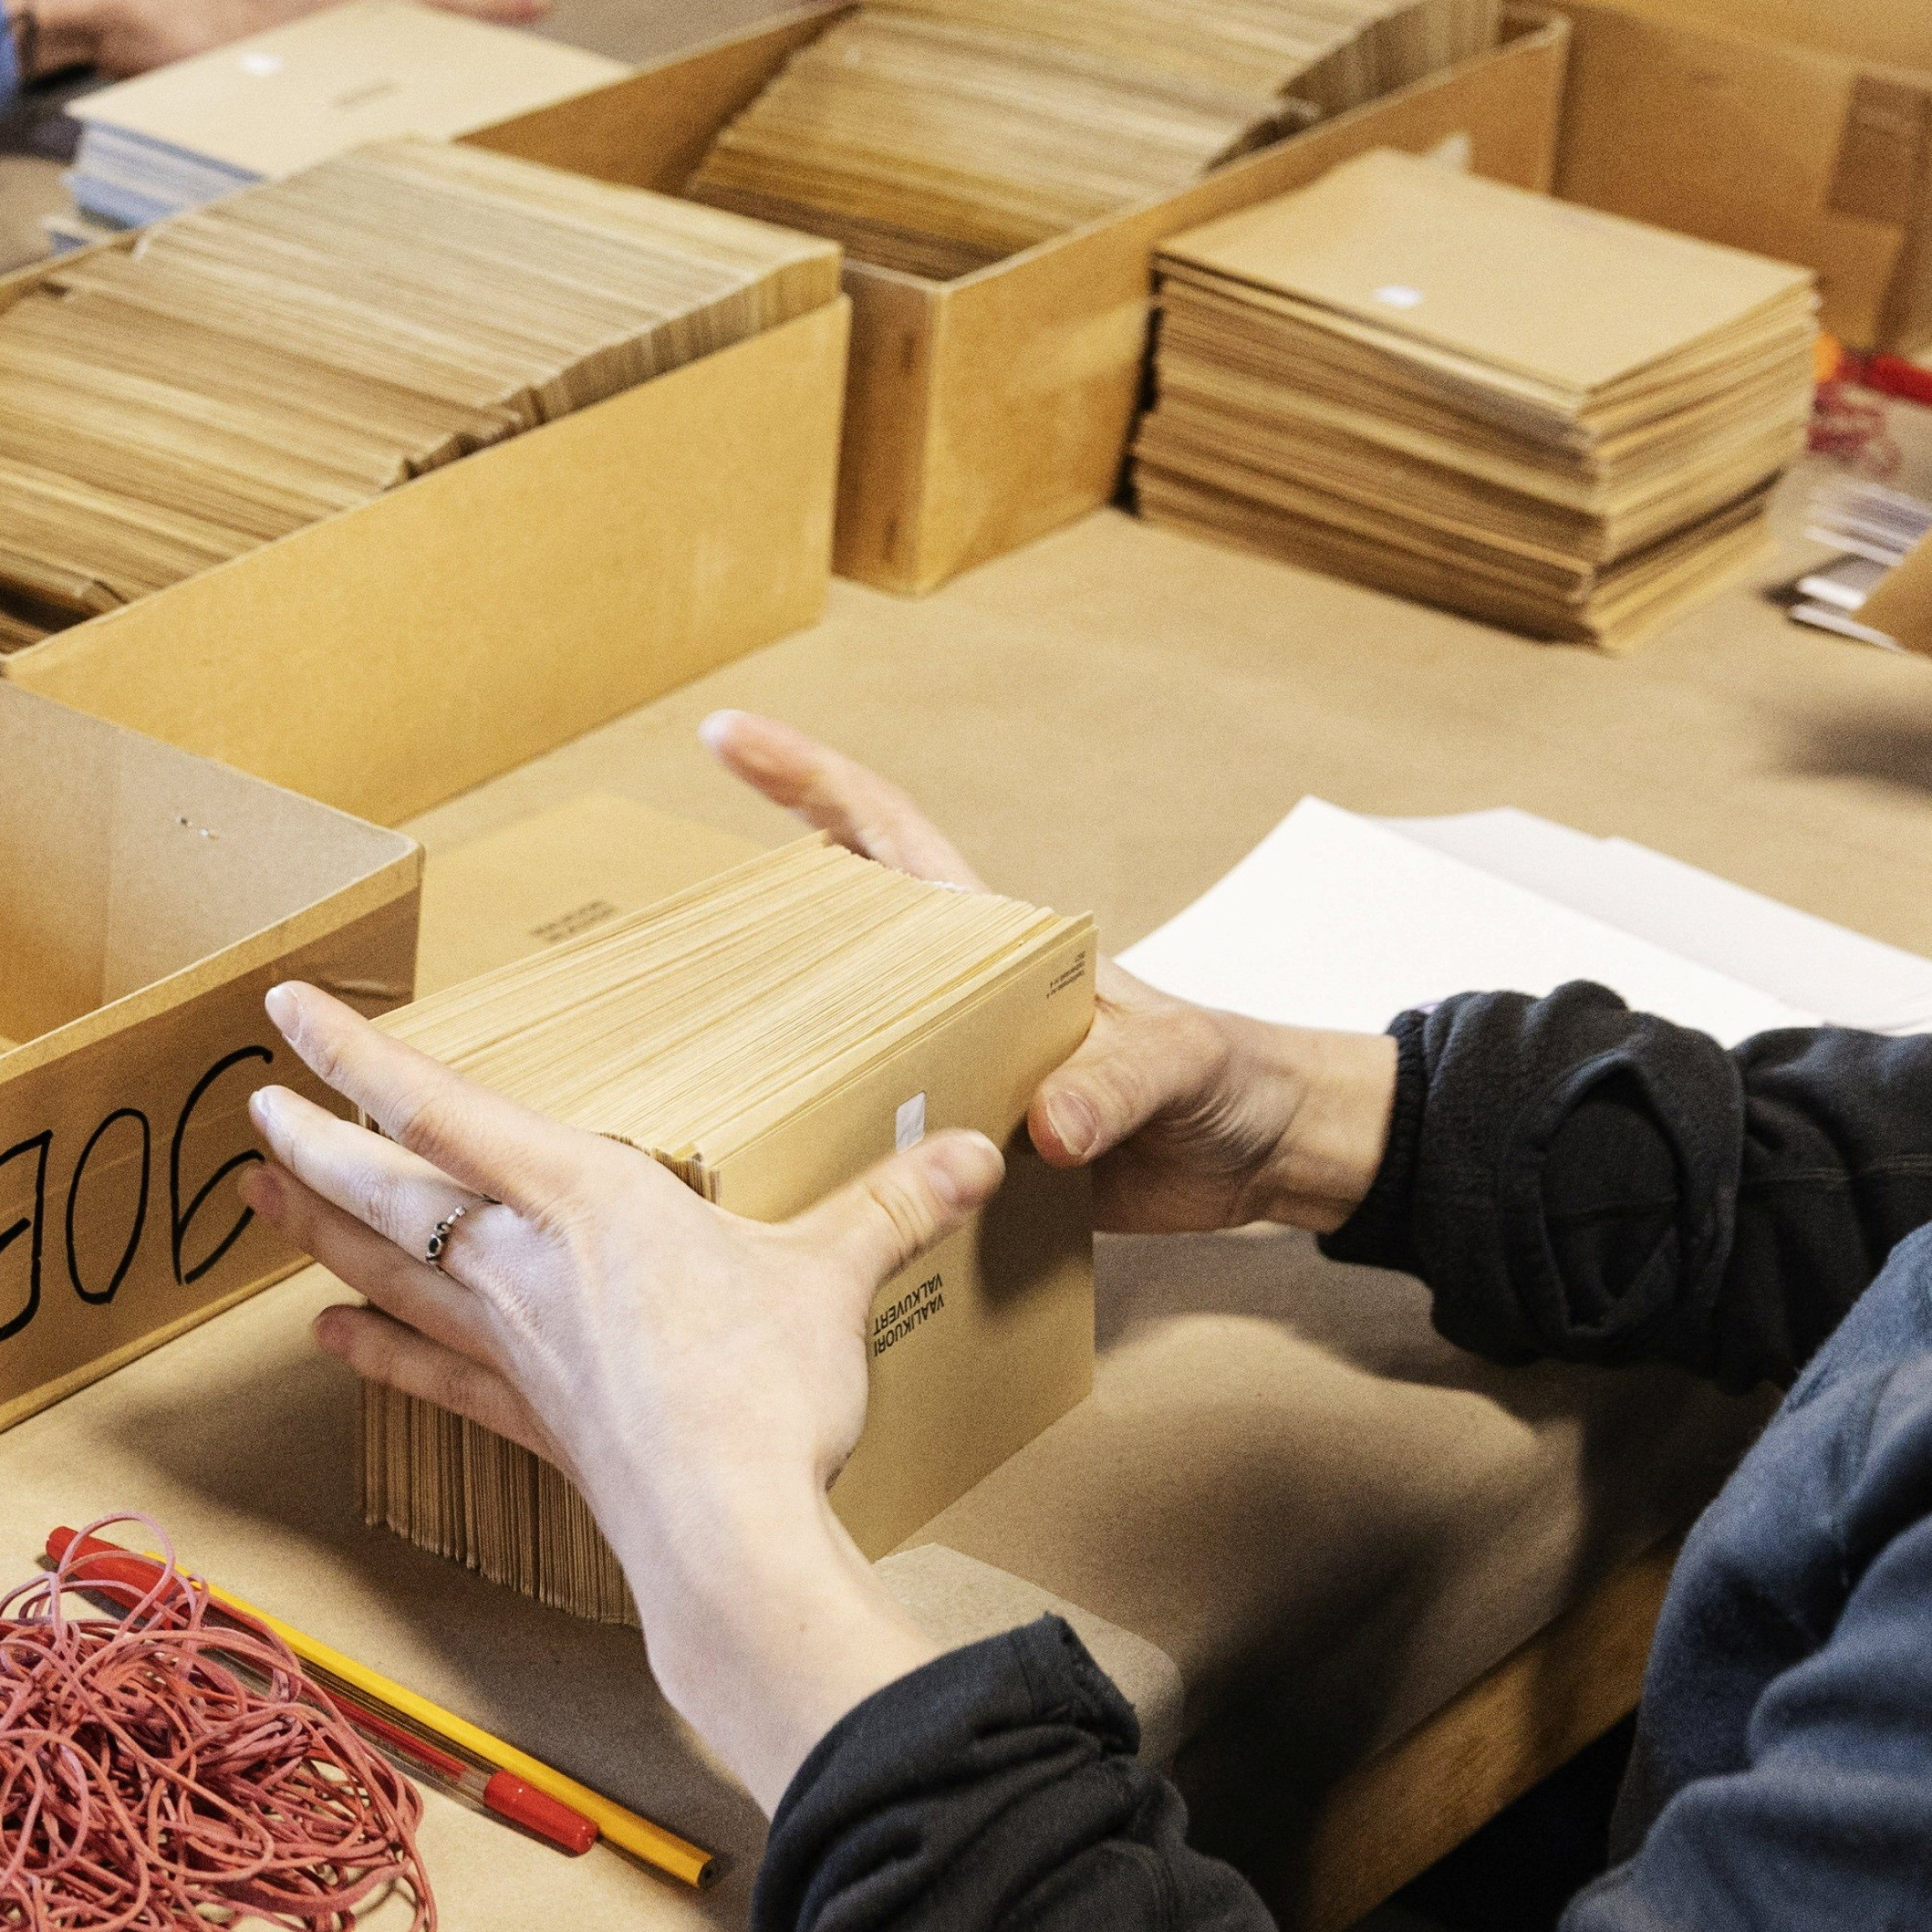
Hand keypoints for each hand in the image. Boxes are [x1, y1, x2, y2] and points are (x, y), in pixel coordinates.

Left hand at [240, 984, 989, 1804]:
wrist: (725, 1531)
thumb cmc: (764, 1389)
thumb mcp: (832, 1274)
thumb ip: (891, 1204)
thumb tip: (975, 1151)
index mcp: (581, 1194)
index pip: (438, 1104)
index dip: (352, 1054)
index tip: (284, 1009)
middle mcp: (521, 1261)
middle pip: (387, 1189)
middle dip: (312, 1144)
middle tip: (247, 1110)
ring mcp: (512, 1347)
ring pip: (388, 1272)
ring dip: (315, 1234)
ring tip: (253, 1200)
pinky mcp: (526, 1421)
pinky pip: (430, 1376)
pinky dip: (377, 1356)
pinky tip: (327, 1341)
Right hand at [702, 710, 1396, 1234]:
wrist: (1274, 1157)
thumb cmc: (1235, 1077)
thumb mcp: (1182, 1066)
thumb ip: (1117, 1084)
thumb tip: (1047, 1128)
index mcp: (1000, 945)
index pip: (889, 838)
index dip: (810, 781)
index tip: (728, 735)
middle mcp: (961, 1001)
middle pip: (837, 939)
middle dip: (752, 924)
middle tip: (657, 945)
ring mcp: (961, 1074)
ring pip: (844, 1049)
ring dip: (776, 1059)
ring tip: (683, 1079)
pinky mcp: (972, 1156)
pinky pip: (887, 1153)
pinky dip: (838, 1170)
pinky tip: (780, 1196)